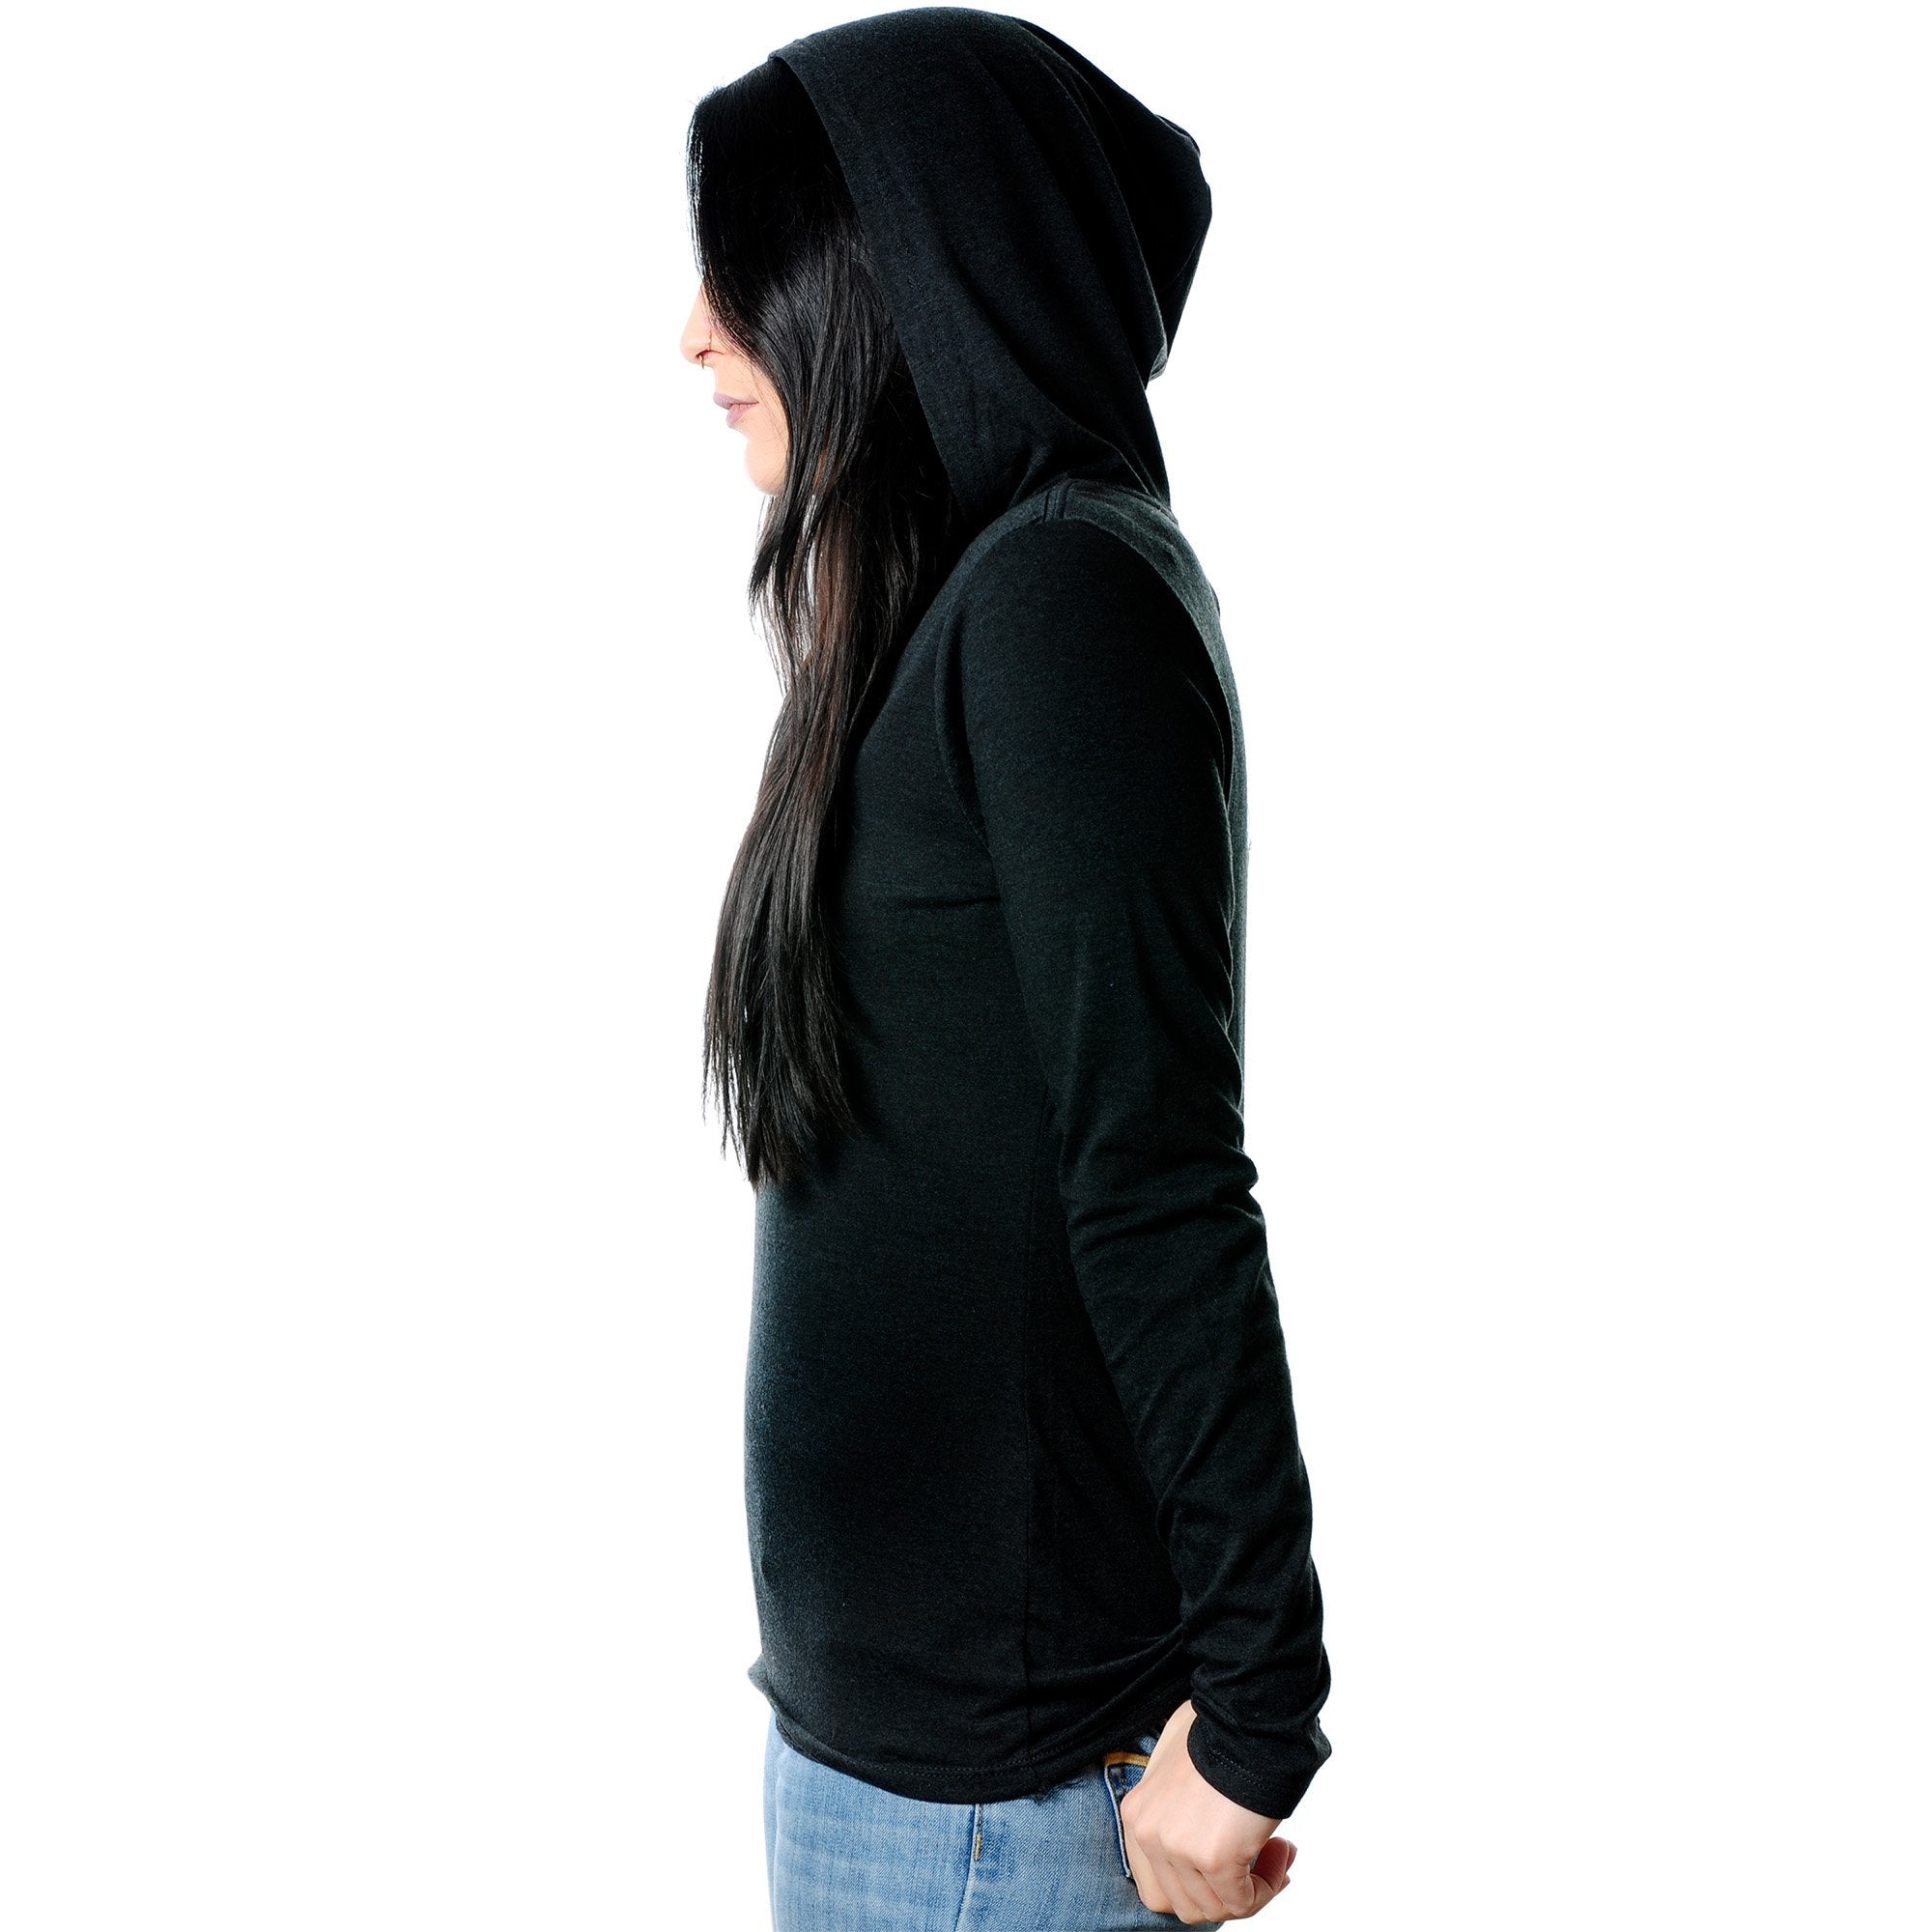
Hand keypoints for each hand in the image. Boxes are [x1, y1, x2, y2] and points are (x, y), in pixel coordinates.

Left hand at [1116, 1700, 1296, 1922]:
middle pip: (1185, 1904)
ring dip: (1253, 1888)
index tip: (1229, 1868)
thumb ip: (1173, 1807)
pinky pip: (1242, 1902)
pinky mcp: (1214, 1858)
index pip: (1155, 1888)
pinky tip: (1282, 1851)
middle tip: (1259, 1865)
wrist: (1247, 1718)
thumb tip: (1199, 1834)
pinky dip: (1267, 1886)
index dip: (1197, 1886)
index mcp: (1137, 1816)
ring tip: (1277, 1852)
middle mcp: (1149, 1835)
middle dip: (1226, 1893)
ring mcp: (1178, 1849)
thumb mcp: (1175, 1766)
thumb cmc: (1219, 1733)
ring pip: (1215, 1908)